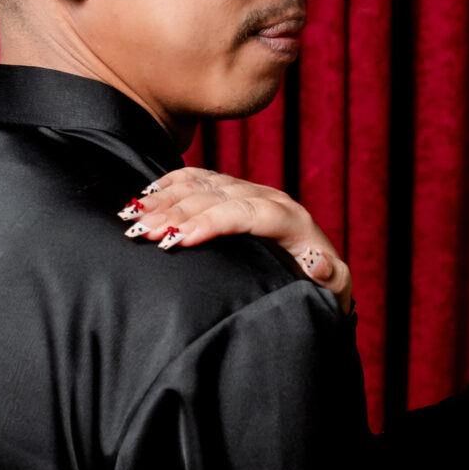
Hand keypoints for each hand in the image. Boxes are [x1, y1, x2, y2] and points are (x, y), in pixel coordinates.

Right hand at [119, 169, 353, 314]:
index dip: (212, 223)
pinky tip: (147, 193)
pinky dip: (173, 184)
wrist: (320, 273)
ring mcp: (253, 192)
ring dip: (167, 198)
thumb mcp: (335, 290)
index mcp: (293, 221)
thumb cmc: (323, 287)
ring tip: (133, 215)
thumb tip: (316, 264)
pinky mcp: (237, 192)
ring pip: (205, 186)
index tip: (178, 239)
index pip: (248, 214)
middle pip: (218, 197)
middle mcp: (272, 200)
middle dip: (178, 212)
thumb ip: (331, 280)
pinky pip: (202, 179)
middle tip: (142, 230)